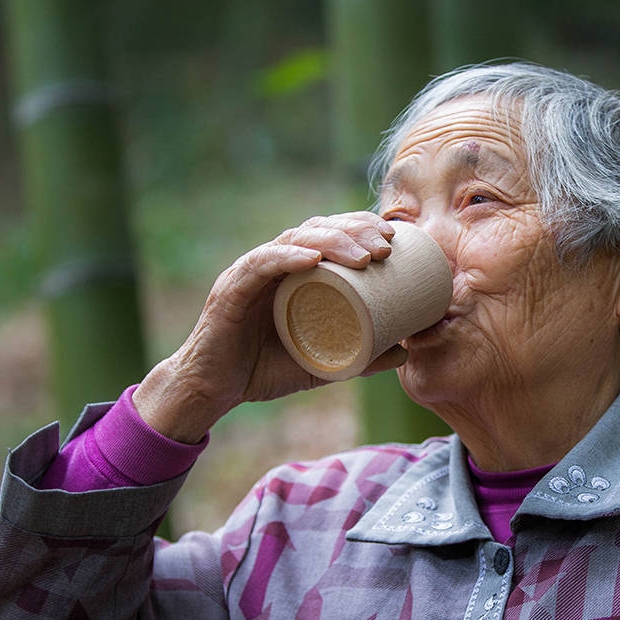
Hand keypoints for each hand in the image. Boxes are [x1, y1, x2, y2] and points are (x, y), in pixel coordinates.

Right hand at [133, 212, 404, 442]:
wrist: (214, 391)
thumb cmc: (264, 370)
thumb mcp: (323, 364)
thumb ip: (361, 356)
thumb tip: (405, 351)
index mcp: (295, 273)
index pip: (330, 235)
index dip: (361, 229)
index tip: (392, 239)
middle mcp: (274, 264)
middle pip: (317, 229)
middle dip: (354, 230)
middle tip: (386, 244)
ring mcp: (251, 273)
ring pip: (294, 241)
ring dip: (332, 241)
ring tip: (364, 254)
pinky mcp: (231, 290)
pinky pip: (260, 265)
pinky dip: (287, 258)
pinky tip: (311, 257)